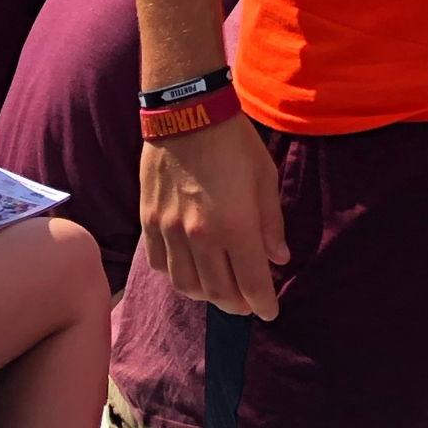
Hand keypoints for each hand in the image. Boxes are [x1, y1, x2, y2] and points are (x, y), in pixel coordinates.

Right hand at [141, 114, 289, 319]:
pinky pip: (160, 265)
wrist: (187, 115)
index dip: (262, 304)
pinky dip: (177, 277)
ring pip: (186, 285)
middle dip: (236, 304)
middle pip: (218, 291)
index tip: (269, 313)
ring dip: (206, 296)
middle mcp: (200, 237)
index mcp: (235, 227)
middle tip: (247, 304)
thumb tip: (278, 258)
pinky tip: (190, 272)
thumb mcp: (265, 179)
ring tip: (220, 292)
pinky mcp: (149, 222)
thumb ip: (271, 223)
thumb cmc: (235, 143)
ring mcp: (170, 232)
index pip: (251, 282)